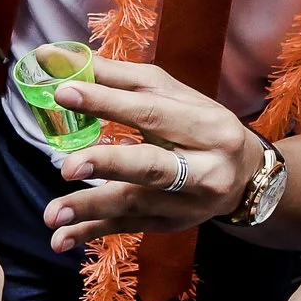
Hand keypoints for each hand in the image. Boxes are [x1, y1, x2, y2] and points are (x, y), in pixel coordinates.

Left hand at [39, 57, 263, 250]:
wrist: (247, 177)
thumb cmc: (203, 127)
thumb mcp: (175, 96)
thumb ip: (124, 79)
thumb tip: (70, 61)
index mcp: (209, 127)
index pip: (152, 113)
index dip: (108, 102)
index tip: (65, 93)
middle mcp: (205, 170)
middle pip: (152, 166)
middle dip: (108, 165)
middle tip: (67, 166)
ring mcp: (188, 203)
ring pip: (136, 205)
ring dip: (92, 208)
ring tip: (53, 213)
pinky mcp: (171, 225)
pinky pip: (127, 228)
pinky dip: (92, 232)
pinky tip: (61, 239)